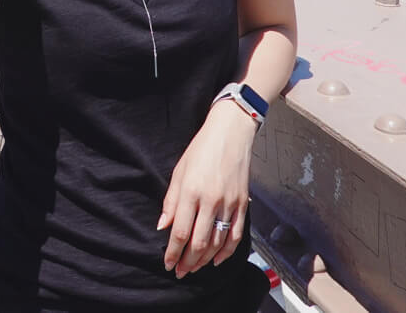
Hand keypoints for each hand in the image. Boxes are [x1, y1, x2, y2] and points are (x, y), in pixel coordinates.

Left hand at [158, 102, 257, 276]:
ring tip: (195, 268)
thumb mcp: (179, 171)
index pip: (180, 231)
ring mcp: (229, 203)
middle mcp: (211, 200)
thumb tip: (162, 227)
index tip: (168, 264)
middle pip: (199, 242)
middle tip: (180, 272)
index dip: (173, 252)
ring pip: (217, 243)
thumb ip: (171, 202)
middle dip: (188, 262)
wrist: (231, 133)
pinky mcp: (243, 204)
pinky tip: (217, 260)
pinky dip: (226, 251)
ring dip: (204, 260)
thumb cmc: (201, 150)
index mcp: (191, 191)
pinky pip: (235, 235)